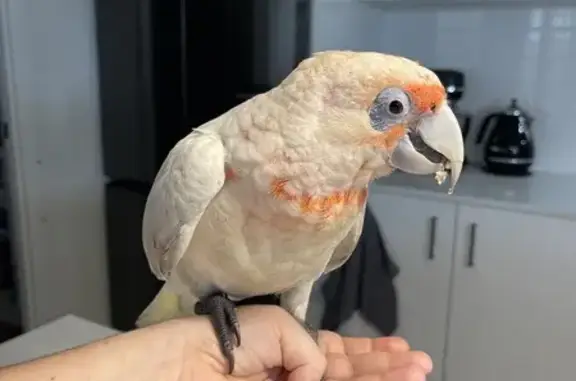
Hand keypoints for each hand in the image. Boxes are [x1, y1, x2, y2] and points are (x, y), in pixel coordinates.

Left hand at [178, 305, 431, 380]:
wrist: (187, 369)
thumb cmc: (228, 342)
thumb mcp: (276, 329)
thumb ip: (309, 348)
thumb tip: (320, 373)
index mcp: (290, 347)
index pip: (337, 352)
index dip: (368, 353)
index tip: (400, 349)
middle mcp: (296, 371)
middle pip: (348, 372)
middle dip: (383, 369)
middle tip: (419, 365)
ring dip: (378, 378)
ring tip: (414, 371)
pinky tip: (380, 377)